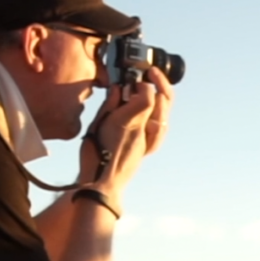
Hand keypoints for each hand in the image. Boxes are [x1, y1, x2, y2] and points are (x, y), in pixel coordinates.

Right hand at [78, 67, 173, 193]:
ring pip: (164, 114)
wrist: (102, 185)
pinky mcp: (148, 148)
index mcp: (128, 122)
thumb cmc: (95, 159)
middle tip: (148, 75)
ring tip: (150, 90)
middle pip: (162, 101)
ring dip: (161, 99)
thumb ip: (109, 105)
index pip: (148, 95)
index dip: (143, 82)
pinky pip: (161, 129)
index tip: (133, 79)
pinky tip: (153, 110)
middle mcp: (142, 130)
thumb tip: (118, 89)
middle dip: (158, 83)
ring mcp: (147, 140)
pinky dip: (160, 115)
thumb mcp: (96, 126)